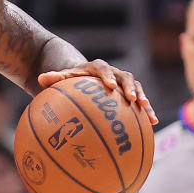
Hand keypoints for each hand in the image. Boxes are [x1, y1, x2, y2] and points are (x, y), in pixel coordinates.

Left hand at [38, 59, 156, 122]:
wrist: (84, 78)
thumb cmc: (71, 81)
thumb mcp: (62, 79)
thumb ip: (54, 78)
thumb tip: (40, 78)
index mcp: (98, 68)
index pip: (104, 69)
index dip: (108, 77)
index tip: (111, 86)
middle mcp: (114, 74)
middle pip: (126, 77)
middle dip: (131, 88)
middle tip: (134, 98)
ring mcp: (124, 84)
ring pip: (138, 88)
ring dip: (144, 98)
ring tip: (147, 109)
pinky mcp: (129, 94)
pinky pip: (140, 102)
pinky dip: (147, 111)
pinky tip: (153, 124)